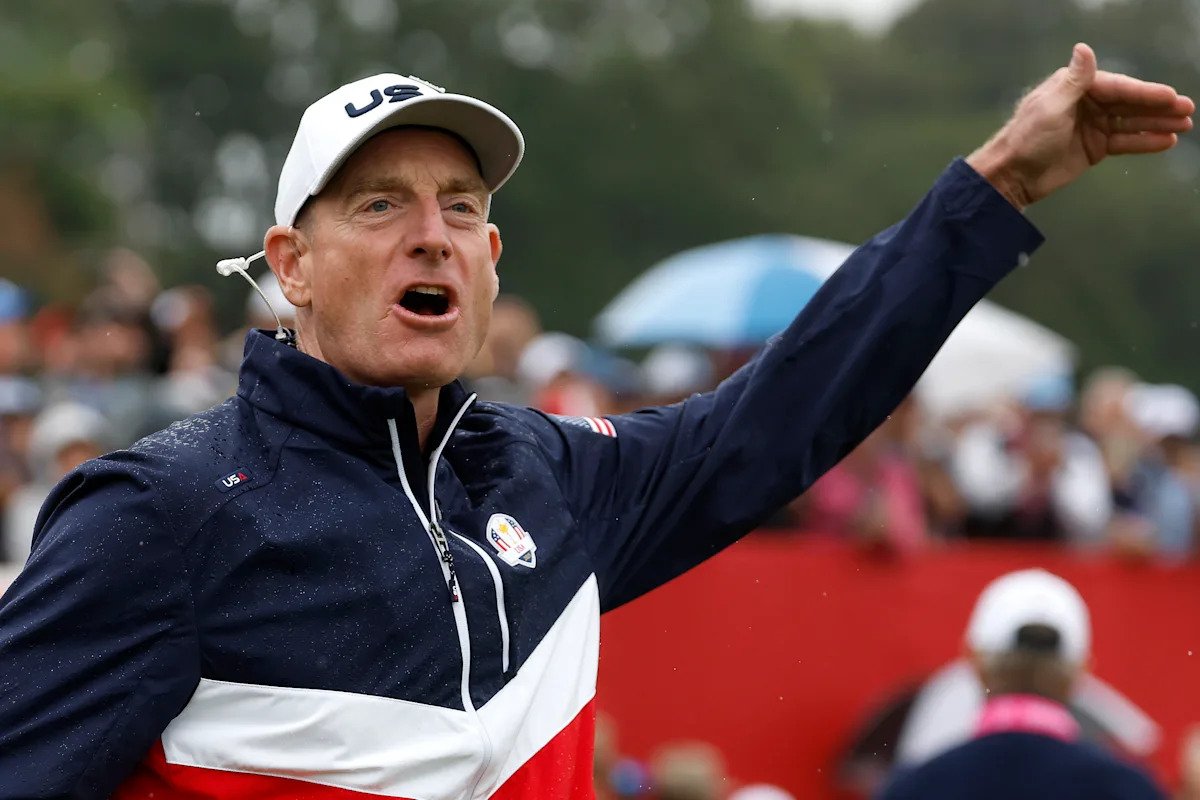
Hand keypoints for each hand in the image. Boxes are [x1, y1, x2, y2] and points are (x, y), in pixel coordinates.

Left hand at [967, 43, 1193, 208]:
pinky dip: (1144, 142)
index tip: (1170, 97)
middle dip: (1158, 107)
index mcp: (1076, 87)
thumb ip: (1074, 81)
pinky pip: (1124, 142)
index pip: (1118, 87)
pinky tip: (1165, 141)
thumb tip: (1084, 48)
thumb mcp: (1051, 107)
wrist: (1011, 175)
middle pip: (1129, 103)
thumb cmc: (1026, 138)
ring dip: (1157, 124)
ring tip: (1184, 125)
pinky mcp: (1093, 148)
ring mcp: (1092, 126)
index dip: (1145, 93)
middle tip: (1187, 110)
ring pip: (1131, 122)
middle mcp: (1086, 103)